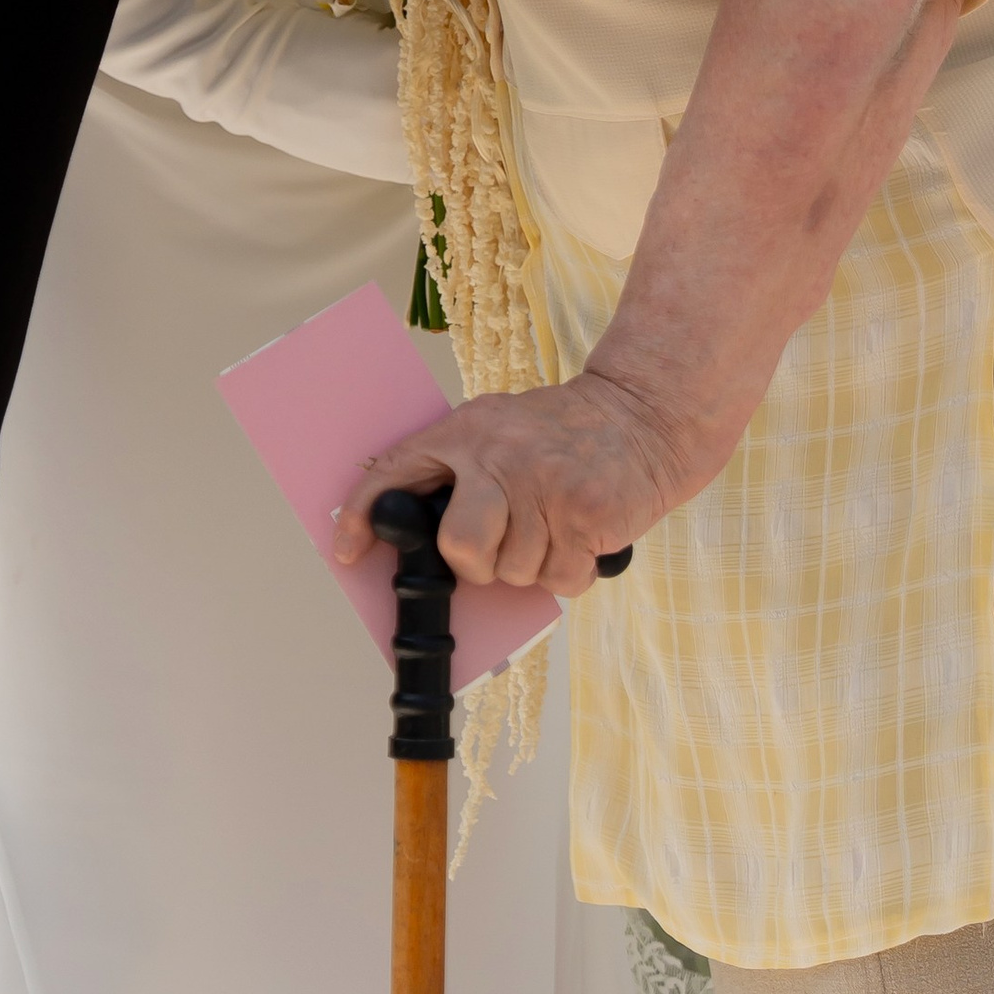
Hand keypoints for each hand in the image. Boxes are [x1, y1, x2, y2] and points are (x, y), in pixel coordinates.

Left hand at [333, 374, 682, 600]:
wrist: (645, 414)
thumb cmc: (565, 434)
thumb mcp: (502, 430)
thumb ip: (462, 473)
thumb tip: (418, 544)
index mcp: (469, 431)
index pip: (397, 472)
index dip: (365, 516)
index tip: (348, 551)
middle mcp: (500, 455)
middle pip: (461, 548)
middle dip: (479, 564)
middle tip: (503, 543)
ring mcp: (544, 485)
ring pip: (514, 572)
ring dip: (535, 564)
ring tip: (555, 524)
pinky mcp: (585, 514)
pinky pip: (560, 579)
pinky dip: (572, 571)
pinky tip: (581, 534)